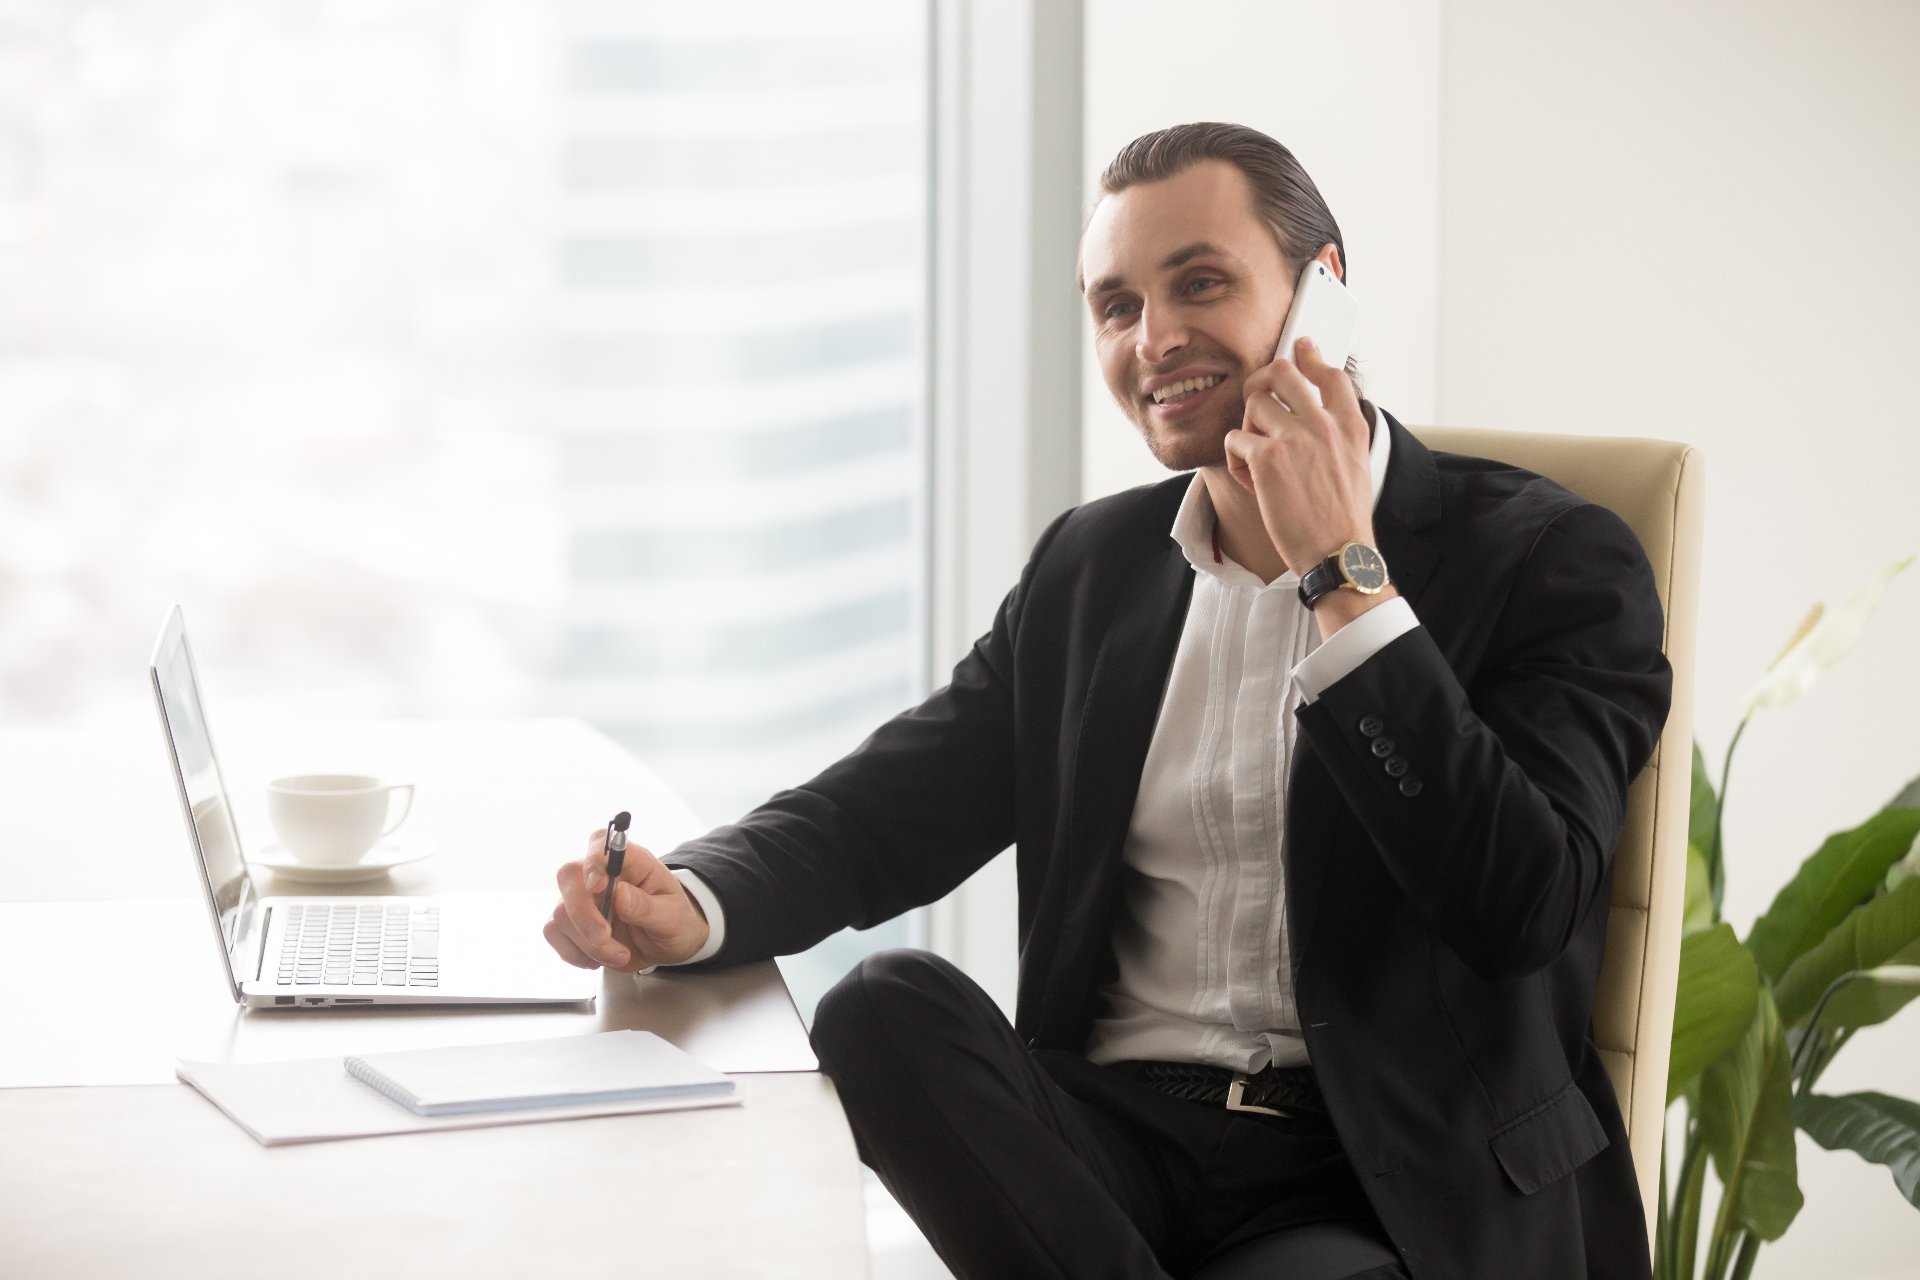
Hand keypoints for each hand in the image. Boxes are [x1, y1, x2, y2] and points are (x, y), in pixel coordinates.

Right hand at [544, 827, 709, 971]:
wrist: (666, 944)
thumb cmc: (673, 921)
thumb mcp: (672, 916)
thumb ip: (646, 906)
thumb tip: (619, 894)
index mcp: (630, 861)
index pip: (600, 842)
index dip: (593, 861)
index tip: (598, 886)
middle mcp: (599, 874)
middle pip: (568, 876)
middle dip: (583, 914)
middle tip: (605, 938)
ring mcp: (581, 897)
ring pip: (561, 913)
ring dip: (588, 943)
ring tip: (620, 955)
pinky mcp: (570, 922)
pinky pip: (553, 933)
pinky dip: (574, 952)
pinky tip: (597, 958)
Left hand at [1222, 336, 1375, 574]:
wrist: (1337, 551)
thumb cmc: (1343, 517)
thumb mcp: (1356, 464)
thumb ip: (1338, 433)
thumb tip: (1317, 414)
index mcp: (1349, 425)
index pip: (1329, 374)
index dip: (1310, 356)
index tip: (1300, 347)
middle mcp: (1323, 423)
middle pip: (1282, 372)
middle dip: (1263, 382)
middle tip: (1257, 401)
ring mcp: (1295, 437)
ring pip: (1253, 404)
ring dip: (1248, 429)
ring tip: (1258, 460)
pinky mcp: (1267, 458)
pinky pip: (1234, 439)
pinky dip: (1236, 460)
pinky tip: (1252, 481)